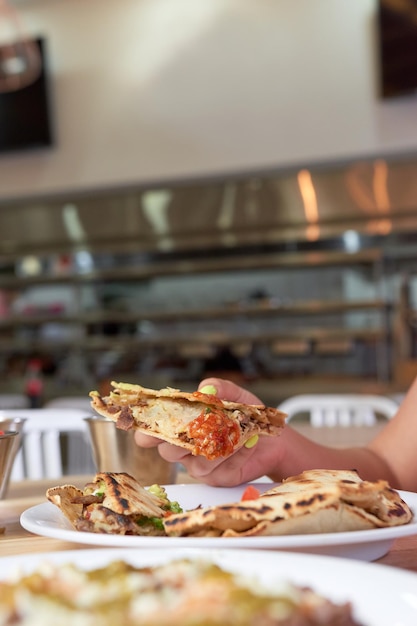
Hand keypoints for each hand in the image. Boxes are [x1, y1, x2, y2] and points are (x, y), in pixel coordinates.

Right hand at [134, 377, 282, 485]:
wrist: (272, 438)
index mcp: (182, 426)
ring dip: (218, 446)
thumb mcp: (234, 395)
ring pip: (197, 463)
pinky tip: (248, 443)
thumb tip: (206, 389)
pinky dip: (236, 454)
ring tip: (238, 431)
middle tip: (197, 429)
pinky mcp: (219, 478)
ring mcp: (200, 466)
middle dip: (180, 441)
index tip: (146, 432)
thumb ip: (219, 387)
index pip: (154, 433)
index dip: (147, 433)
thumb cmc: (246, 415)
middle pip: (169, 452)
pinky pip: (220, 470)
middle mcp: (186, 449)